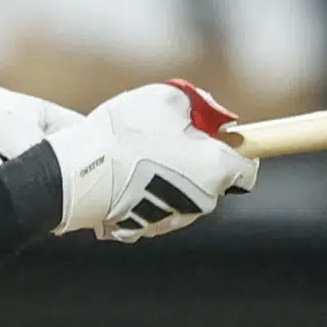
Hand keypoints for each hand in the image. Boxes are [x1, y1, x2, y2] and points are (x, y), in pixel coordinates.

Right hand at [42, 81, 257, 241]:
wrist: (79, 173)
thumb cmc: (127, 134)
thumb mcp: (168, 97)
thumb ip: (198, 103)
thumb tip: (211, 113)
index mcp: (216, 170)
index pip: (248, 168)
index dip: (235, 148)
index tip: (215, 134)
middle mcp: (201, 202)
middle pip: (213, 179)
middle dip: (197, 158)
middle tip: (167, 136)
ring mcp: (172, 219)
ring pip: (184, 193)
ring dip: (172, 175)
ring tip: (139, 154)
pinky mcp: (144, 228)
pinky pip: (156, 205)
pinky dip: (149, 192)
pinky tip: (125, 176)